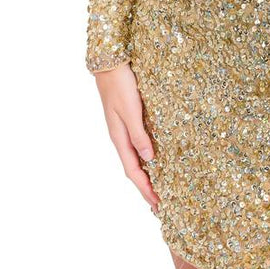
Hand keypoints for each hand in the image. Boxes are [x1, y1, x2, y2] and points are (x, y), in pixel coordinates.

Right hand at [93, 62, 159, 209]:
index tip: (157, 205)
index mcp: (119, 138)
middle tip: (159, 204)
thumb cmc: (121, 85)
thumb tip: (149, 160)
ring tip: (157, 187)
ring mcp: (123, 129)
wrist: (111, 63)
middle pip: (133, 169)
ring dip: (145, 175)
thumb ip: (138, 134)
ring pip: (134, 159)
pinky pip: (136, 146)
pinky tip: (153, 158)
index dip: (145, 189)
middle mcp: (120, 137)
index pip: (133, 171)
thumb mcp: (131, 110)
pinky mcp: (128, 119)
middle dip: (145, 187)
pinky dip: (145, 158)